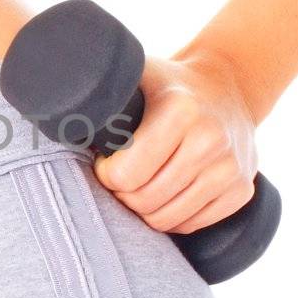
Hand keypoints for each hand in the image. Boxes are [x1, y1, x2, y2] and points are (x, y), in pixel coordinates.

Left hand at [93, 52, 258, 234]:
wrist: (228, 85)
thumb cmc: (166, 84)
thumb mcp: (134, 73)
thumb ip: (100, 91)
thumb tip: (54, 114)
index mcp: (180, 110)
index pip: (127, 174)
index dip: (106, 174)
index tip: (105, 162)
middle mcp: (211, 139)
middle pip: (145, 201)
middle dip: (123, 195)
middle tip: (119, 178)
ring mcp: (231, 168)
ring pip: (167, 219)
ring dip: (144, 211)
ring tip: (139, 187)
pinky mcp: (243, 191)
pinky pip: (193, 224)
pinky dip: (172, 217)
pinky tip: (165, 195)